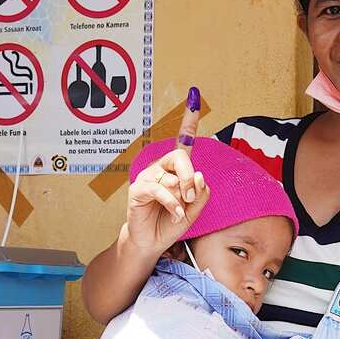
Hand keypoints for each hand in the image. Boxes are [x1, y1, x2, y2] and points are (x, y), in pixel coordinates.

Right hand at [125, 88, 208, 252]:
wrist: (151, 242)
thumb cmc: (170, 223)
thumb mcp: (194, 210)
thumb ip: (201, 193)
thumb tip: (199, 176)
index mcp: (175, 170)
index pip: (183, 141)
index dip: (189, 119)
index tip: (193, 96)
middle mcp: (161, 169)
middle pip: (180, 157)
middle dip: (191, 178)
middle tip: (192, 198)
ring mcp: (148, 178)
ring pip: (172, 177)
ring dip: (181, 197)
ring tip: (180, 211)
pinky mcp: (138, 190)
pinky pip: (159, 189)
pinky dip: (171, 203)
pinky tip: (175, 214)